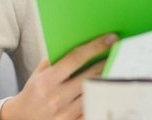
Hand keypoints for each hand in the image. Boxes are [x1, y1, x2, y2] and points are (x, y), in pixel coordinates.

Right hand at [0, 33, 117, 119]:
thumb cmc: (32, 93)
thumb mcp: (38, 74)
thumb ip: (56, 59)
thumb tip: (80, 41)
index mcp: (47, 81)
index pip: (76, 58)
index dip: (95, 46)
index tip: (110, 38)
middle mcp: (56, 98)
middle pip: (90, 75)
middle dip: (106, 61)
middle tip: (119, 51)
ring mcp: (65, 114)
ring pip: (94, 92)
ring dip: (106, 79)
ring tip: (116, 68)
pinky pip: (92, 108)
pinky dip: (100, 97)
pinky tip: (107, 88)